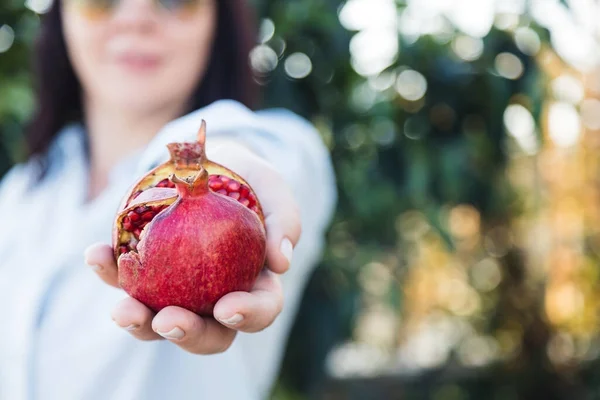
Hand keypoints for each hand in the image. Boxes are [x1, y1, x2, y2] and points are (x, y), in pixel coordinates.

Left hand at [84, 142, 300, 353]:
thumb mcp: (268, 185)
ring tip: (124, 310)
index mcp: (254, 282)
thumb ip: (284, 218)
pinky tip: (98, 254)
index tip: (227, 308)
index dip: (248, 316)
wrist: (202, 159)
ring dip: (140, 322)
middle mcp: (216, 294)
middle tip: (169, 320)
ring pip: (159, 320)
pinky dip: (109, 271)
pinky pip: (123, 278)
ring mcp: (177, 287)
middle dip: (188, 333)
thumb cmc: (243, 177)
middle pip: (208, 332)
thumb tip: (282, 262)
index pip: (260, 309)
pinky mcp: (143, 268)